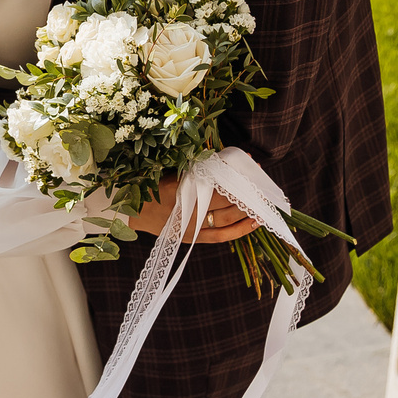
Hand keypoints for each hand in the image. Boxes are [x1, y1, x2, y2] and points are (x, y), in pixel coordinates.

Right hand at [129, 176, 260, 243]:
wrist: (134, 211)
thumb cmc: (154, 186)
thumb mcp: (174, 172)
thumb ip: (200, 168)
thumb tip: (229, 160)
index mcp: (183, 190)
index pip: (218, 183)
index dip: (237, 175)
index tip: (251, 166)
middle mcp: (189, 210)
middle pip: (227, 200)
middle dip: (247, 191)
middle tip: (261, 182)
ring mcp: (192, 226)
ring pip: (228, 219)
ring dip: (248, 209)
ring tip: (263, 201)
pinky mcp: (193, 237)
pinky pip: (222, 236)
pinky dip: (240, 229)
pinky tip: (254, 222)